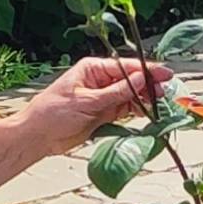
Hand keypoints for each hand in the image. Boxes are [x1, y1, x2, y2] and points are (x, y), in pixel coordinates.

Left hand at [31, 55, 170, 155]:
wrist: (37, 136)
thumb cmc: (53, 113)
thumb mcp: (86, 101)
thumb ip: (116, 92)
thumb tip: (141, 78)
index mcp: (93, 69)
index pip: (125, 67)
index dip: (146, 70)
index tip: (165, 74)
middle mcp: (100, 80)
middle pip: (131, 80)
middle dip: (149, 85)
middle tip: (165, 92)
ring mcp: (103, 97)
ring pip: (130, 95)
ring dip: (145, 99)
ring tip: (161, 103)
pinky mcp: (103, 114)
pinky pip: (124, 109)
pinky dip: (137, 110)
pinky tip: (148, 113)